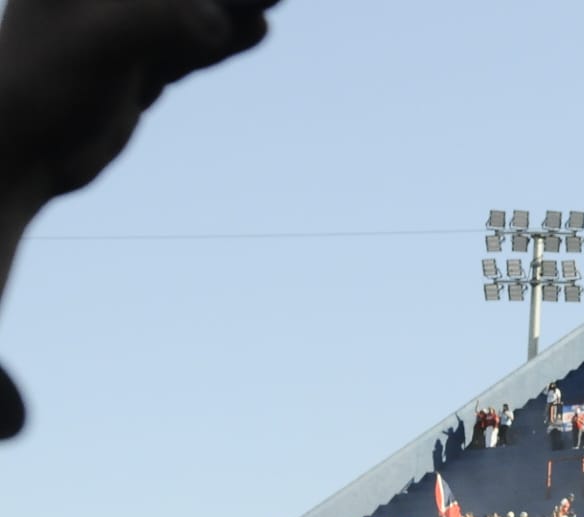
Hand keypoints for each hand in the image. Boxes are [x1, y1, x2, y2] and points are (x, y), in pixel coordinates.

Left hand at [0, 0, 277, 201]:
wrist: (19, 152)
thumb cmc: (40, 85)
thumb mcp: (101, 42)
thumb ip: (158, 22)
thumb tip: (217, 21)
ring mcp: (116, 27)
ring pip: (185, 10)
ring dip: (229, 7)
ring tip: (275, 0)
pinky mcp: (134, 63)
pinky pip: (188, 43)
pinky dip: (222, 37)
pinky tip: (257, 28)